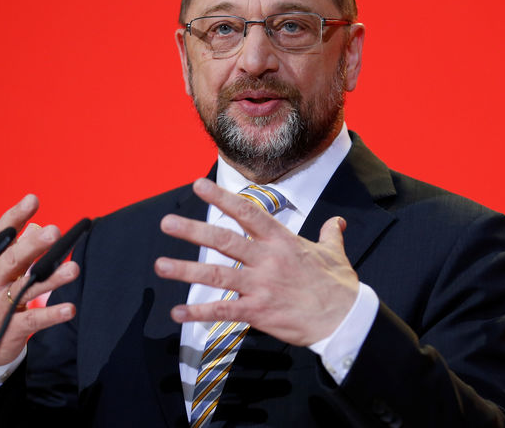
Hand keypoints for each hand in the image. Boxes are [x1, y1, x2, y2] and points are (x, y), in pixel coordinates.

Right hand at [0, 194, 79, 366]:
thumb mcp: (2, 273)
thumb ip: (20, 250)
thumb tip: (38, 226)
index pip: (1, 236)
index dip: (15, 217)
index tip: (33, 200)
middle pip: (11, 260)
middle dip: (31, 246)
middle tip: (54, 232)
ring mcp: (1, 306)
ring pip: (26, 289)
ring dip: (51, 279)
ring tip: (73, 269)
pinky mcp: (12, 329)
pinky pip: (33, 320)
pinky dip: (52, 315)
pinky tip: (71, 309)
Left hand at [155, 178, 358, 346]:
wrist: (345, 319)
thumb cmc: (339, 286)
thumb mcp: (334, 253)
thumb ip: (330, 234)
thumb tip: (337, 222)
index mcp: (282, 241)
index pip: (247, 213)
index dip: (222, 197)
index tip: (199, 185)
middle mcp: (267, 260)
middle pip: (224, 240)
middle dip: (192, 230)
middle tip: (166, 222)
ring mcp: (261, 286)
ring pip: (216, 275)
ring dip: (185, 270)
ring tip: (160, 265)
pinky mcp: (258, 312)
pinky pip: (224, 311)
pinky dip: (199, 313)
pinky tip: (177, 314)